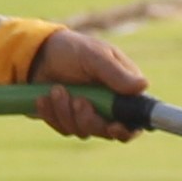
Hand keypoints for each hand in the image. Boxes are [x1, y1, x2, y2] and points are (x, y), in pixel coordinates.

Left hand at [34, 28, 148, 139]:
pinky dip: (52, 114)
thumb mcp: (94, 56)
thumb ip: (116, 73)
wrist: (38, 54)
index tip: (113, 126)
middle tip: (78, 100)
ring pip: (83, 131)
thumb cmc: (73, 49)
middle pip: (106, 131)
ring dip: (66, 112)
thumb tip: (143, 86)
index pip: (134, 120)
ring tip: (56, 89)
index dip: (127, 129)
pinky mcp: (68, 120)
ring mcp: (88, 114)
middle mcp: (108, 106)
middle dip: (89, 118)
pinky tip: (43, 98)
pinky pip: (63, 129)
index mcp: (123, 90)